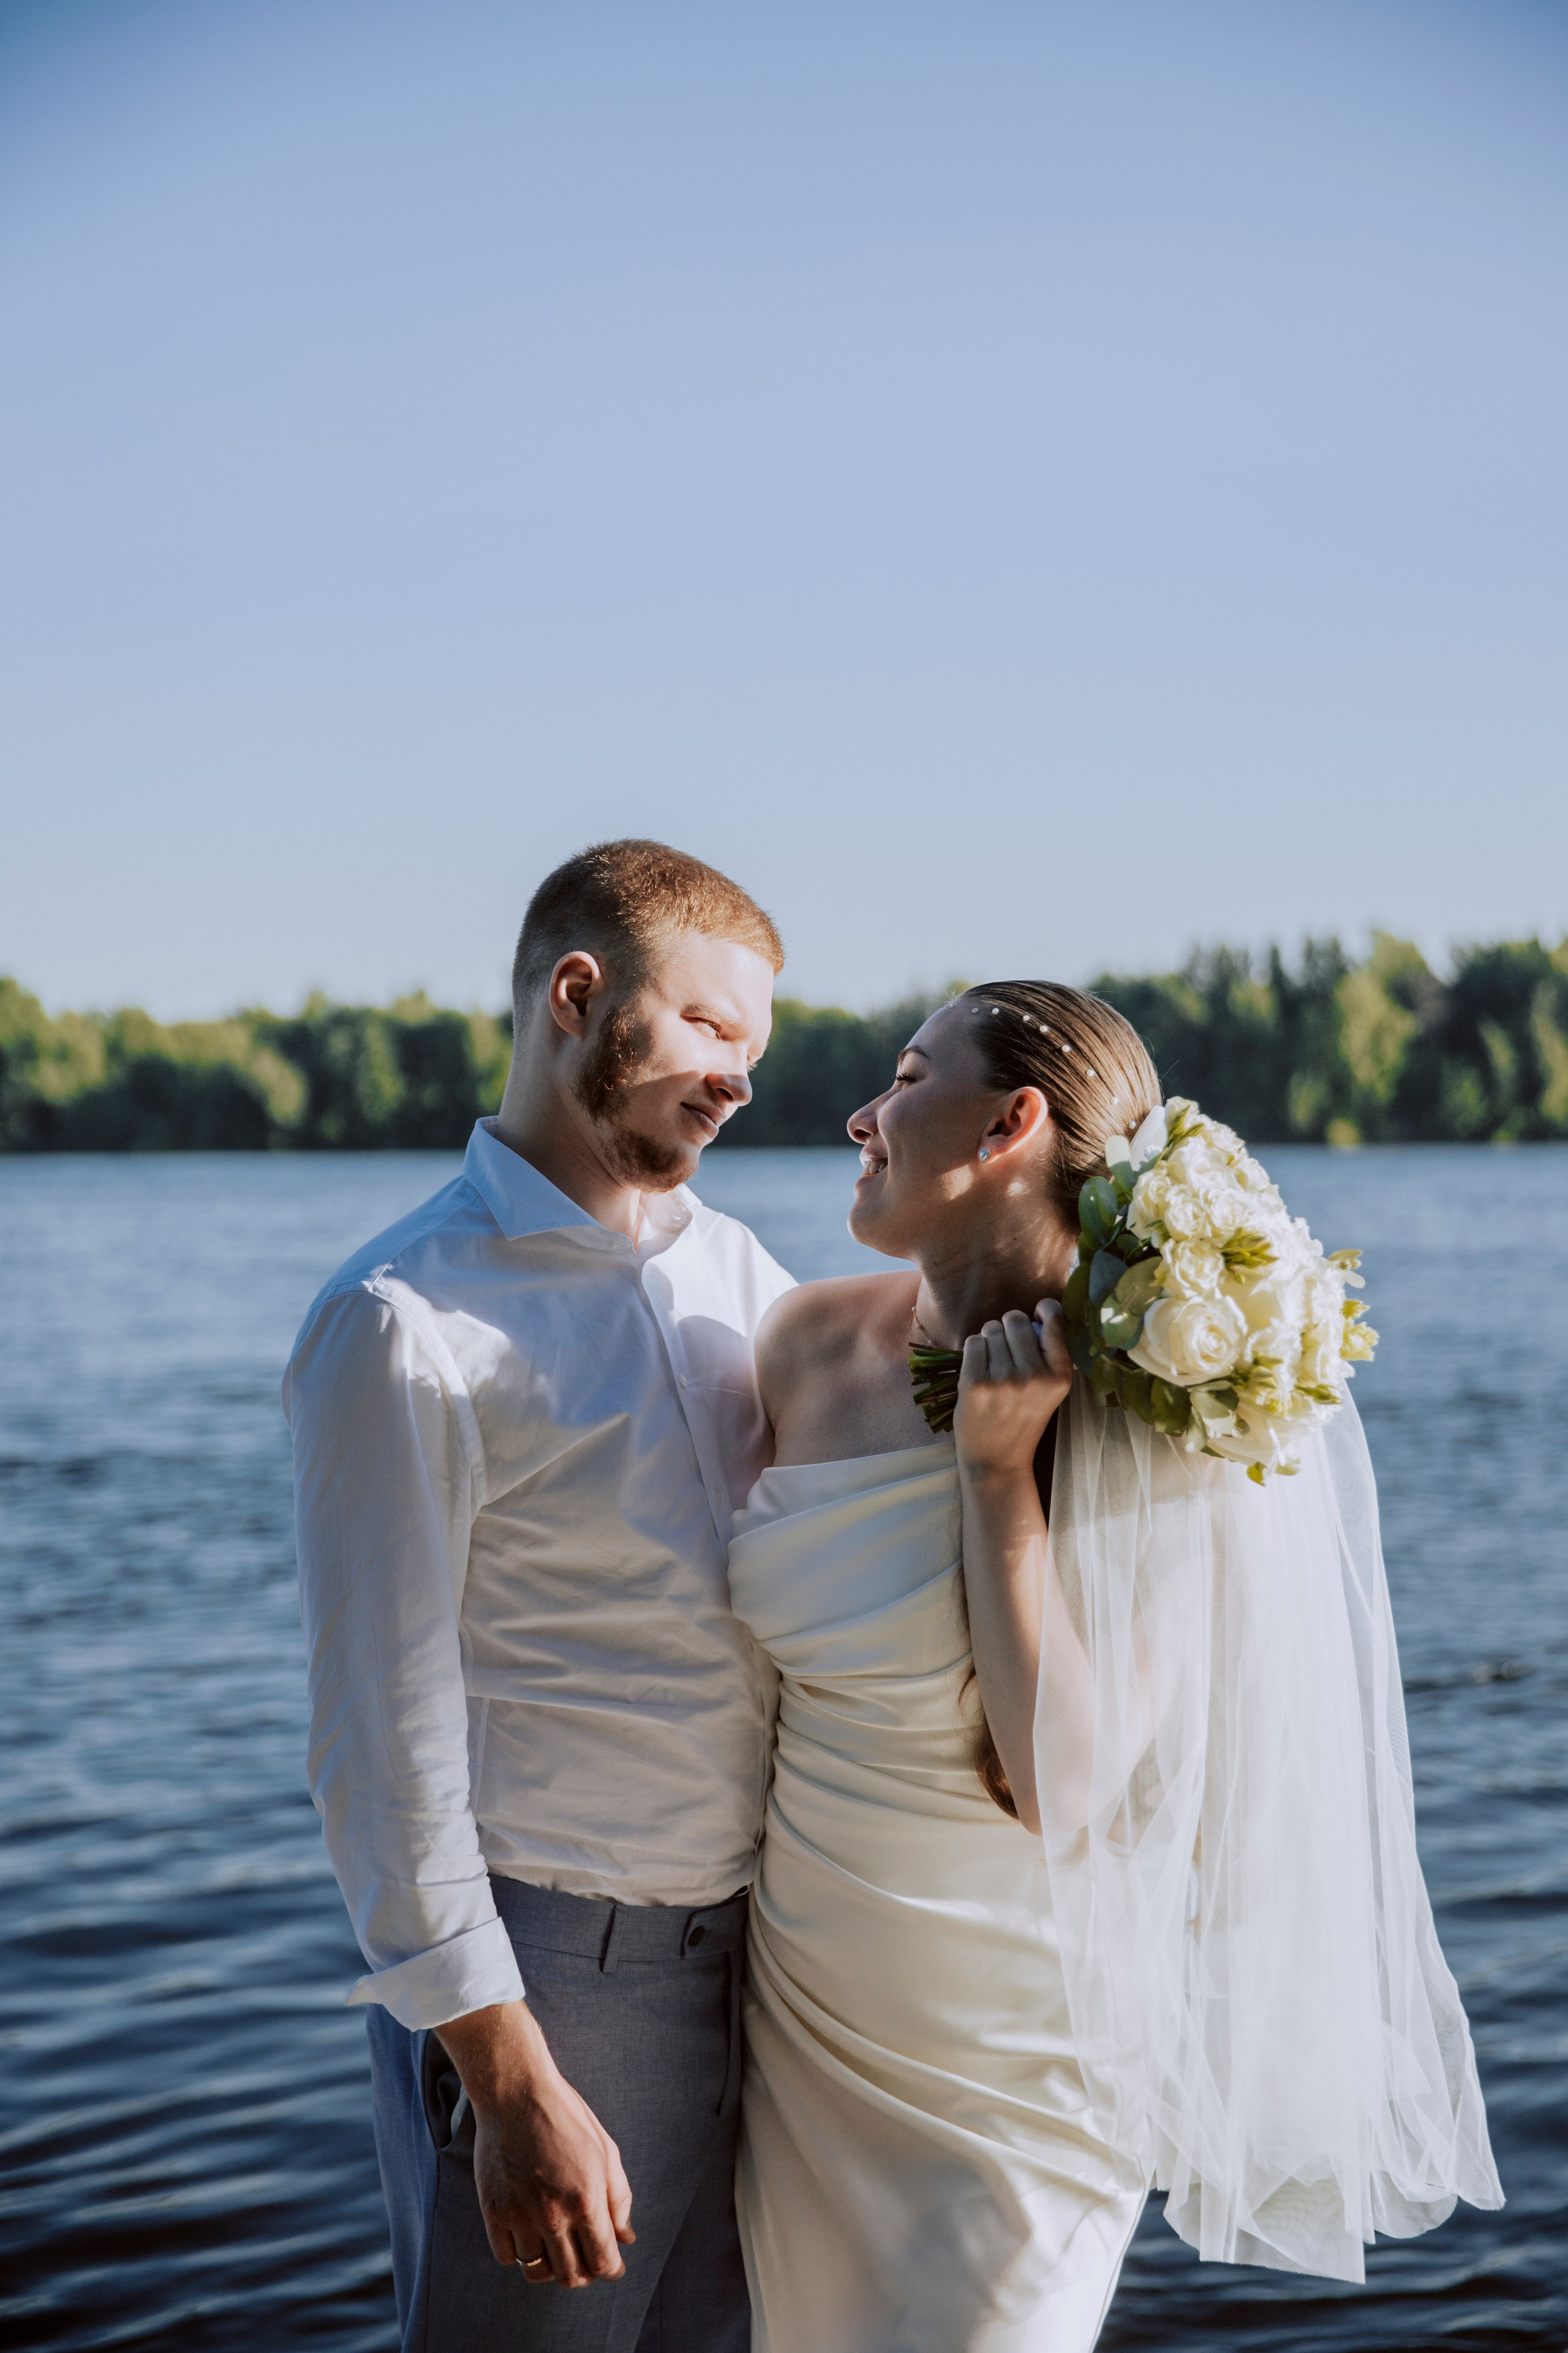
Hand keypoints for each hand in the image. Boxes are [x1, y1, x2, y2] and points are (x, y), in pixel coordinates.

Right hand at [436, 2002, 634, 2287]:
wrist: (515, 2093)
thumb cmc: (565, 2117)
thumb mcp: (605, 2150)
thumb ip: (619, 2199)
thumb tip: (626, 2238)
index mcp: (586, 2198)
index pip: (604, 2262)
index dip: (612, 2269)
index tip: (612, 2265)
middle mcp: (553, 2213)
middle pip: (571, 2276)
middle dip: (585, 2273)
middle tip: (586, 2259)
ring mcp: (519, 2215)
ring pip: (537, 2272)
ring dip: (551, 2266)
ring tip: (557, 2247)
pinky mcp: (493, 2212)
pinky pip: (507, 2257)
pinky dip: (520, 2253)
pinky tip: (529, 2233)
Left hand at [952, 1300, 1071, 1479]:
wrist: (997, 1459)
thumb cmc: (1023, 1420)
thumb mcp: (1050, 1391)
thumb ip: (1048, 1355)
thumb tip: (1037, 1314)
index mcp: (1060, 1376)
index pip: (1055, 1321)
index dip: (1045, 1309)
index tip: (1038, 1314)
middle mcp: (1035, 1375)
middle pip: (1015, 1320)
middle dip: (1008, 1327)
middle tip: (1006, 1349)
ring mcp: (1004, 1379)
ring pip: (991, 1329)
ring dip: (989, 1340)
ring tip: (992, 1364)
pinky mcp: (975, 1383)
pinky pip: (973, 1342)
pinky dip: (974, 1350)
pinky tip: (979, 1370)